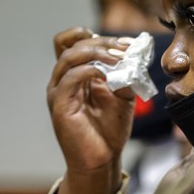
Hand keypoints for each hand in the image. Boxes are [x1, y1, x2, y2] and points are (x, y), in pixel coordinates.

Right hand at [47, 27, 135, 193]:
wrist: (103, 159)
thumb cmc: (110, 129)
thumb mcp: (123, 94)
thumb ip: (125, 74)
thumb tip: (134, 56)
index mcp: (75, 74)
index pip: (70, 41)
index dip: (91, 35)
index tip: (120, 42)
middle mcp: (63, 80)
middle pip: (72, 44)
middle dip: (102, 42)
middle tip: (126, 49)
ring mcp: (59, 92)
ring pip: (69, 57)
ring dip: (97, 53)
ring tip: (120, 58)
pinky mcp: (61, 106)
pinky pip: (70, 78)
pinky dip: (90, 70)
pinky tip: (108, 74)